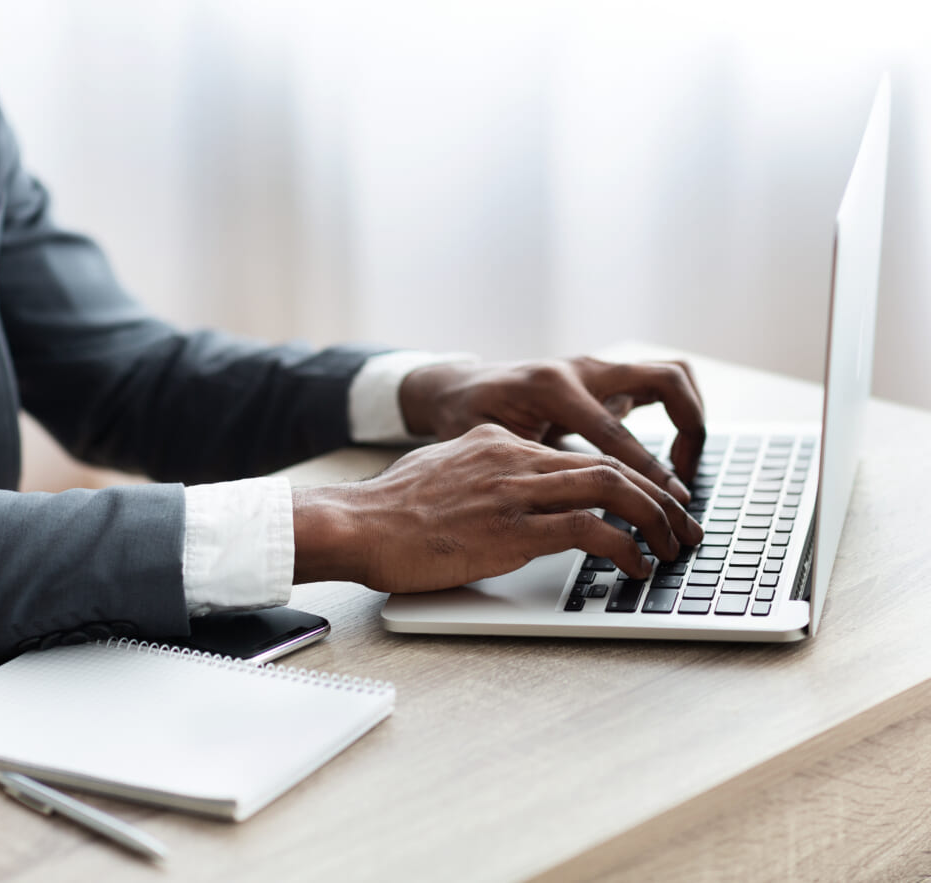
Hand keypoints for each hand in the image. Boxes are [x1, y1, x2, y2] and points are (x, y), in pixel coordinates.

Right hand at [292, 424, 704, 592]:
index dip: (624, 478)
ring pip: (611, 488)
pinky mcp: (513, 530)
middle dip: (657, 496)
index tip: (648, 503)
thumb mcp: (438, 471)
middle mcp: (514, 457)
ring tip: (674, 547)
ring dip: (655, 520)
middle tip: (683, 525)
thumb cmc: (387, 510)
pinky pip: (590, 531)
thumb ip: (477, 472)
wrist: (355, 524)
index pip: (578, 453)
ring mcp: (515, 491)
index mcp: (498, 442)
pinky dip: (626, 548)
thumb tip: (498, 489)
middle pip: (608, 464)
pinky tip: (638, 567)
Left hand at [398, 356, 705, 494]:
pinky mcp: (604, 378)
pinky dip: (675, 416)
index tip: (668, 502)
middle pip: (665, 380)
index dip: (645, 470)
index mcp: (551, 388)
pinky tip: (667, 457)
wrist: (458, 385)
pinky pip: (655, 386)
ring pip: (670, 375)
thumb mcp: (489, 446)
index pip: (613, 431)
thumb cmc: (467, 417)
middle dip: (691, 426)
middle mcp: (581, 370)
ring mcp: (596, 370)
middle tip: (685, 476)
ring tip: (683, 467)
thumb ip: (530, 468)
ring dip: (690, 417)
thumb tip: (568, 510)